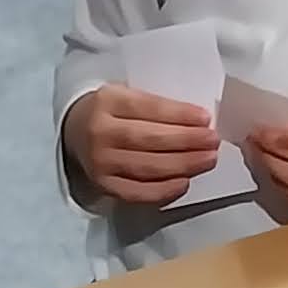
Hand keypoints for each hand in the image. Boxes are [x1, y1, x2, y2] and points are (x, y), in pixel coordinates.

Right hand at [67, 84, 219, 205]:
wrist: (74, 130)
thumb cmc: (111, 111)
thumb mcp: (125, 95)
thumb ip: (155, 106)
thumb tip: (198, 123)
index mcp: (108, 101)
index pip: (150, 108)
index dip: (180, 115)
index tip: (205, 119)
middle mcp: (101, 132)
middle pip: (151, 139)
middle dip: (188, 141)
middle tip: (213, 141)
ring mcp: (100, 162)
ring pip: (147, 167)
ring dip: (183, 165)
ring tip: (208, 160)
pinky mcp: (103, 185)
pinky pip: (137, 192)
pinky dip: (163, 190)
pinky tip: (184, 182)